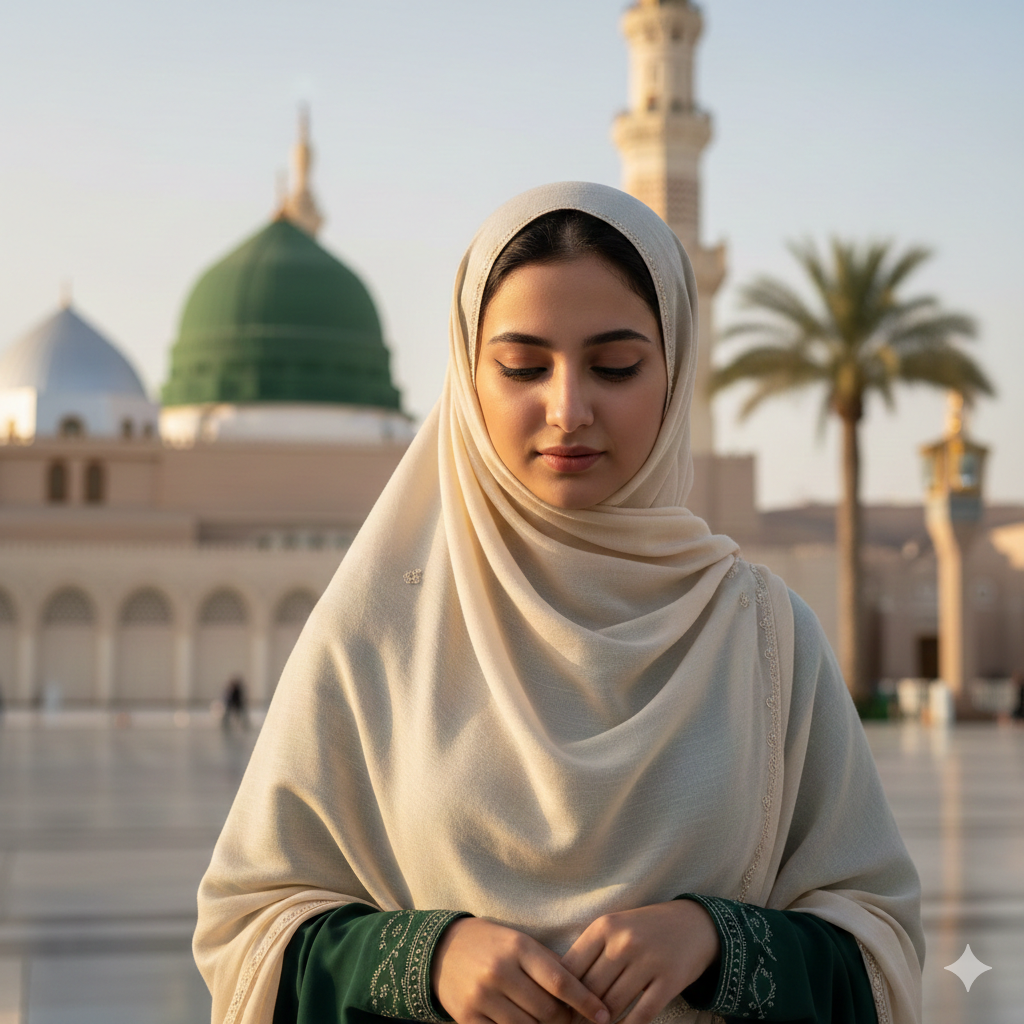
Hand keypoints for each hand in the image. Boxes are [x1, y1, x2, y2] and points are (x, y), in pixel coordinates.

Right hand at [431, 917, 609, 1023]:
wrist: (442, 949)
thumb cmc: (492, 944)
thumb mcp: (520, 942)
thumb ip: (548, 964)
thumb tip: (585, 992)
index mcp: (517, 947)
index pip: (560, 980)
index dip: (586, 1001)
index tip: (604, 1014)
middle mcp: (500, 971)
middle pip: (547, 1011)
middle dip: (565, 1020)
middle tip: (572, 1019)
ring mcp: (482, 997)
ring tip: (547, 1021)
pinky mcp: (468, 1019)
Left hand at [560, 901, 719, 1023]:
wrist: (693, 924)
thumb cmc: (643, 929)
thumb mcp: (614, 928)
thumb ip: (590, 953)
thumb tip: (564, 991)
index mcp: (605, 926)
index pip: (571, 967)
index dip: (562, 993)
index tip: (559, 1009)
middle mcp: (625, 941)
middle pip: (590, 989)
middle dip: (579, 1013)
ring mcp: (649, 960)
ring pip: (613, 1005)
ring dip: (601, 1023)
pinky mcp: (669, 980)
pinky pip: (641, 1015)